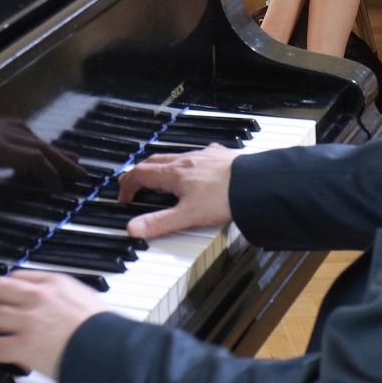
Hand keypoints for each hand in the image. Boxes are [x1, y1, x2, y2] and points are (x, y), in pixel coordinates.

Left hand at [0, 112, 87, 209]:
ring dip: (53, 149)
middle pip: (39, 145)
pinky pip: (22, 129)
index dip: (48, 172)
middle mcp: (0, 133)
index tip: (59, 188)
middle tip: (83, 174)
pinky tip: (40, 145)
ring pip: (33, 136)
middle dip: (63, 160)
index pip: (31, 158)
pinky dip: (36, 139)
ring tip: (73, 160)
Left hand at [0, 271, 112, 378]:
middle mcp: (37, 296)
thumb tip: (60, 307)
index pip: (18, 277)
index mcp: (55, 283)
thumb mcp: (89, 303)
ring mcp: (28, 321)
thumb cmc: (108, 333)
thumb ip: (69, 300)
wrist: (114, 352)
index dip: (5, 289)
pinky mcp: (23, 346)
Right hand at [116, 143, 238, 238]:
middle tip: (133, 182)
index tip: (124, 196)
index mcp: (174, 173)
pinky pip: (200, 154)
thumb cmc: (225, 198)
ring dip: (163, 165)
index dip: (128, 185)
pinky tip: (198, 165)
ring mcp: (204, 156)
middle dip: (141, 172)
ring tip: (160, 174)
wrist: (257, 184)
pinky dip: (191, 161)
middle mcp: (186, 160)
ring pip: (176, 156)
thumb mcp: (187, 216)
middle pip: (155, 162)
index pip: (141, 174)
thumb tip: (133, 228)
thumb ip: (159, 223)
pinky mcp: (221, 157)